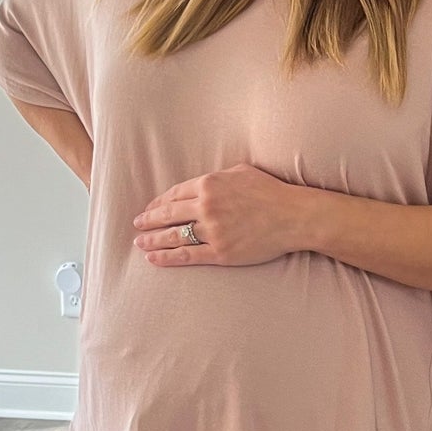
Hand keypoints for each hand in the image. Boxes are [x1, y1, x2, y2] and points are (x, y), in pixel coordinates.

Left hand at [132, 164, 307, 265]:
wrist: (294, 216)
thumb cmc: (272, 192)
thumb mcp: (242, 172)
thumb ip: (218, 177)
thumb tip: (202, 184)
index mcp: (210, 184)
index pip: (174, 194)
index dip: (158, 203)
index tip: (150, 208)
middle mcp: (206, 206)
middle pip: (168, 214)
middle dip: (148, 221)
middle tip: (137, 225)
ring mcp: (212, 231)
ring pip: (173, 236)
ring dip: (152, 240)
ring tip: (140, 243)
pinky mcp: (220, 252)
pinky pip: (187, 255)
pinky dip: (167, 257)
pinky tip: (154, 258)